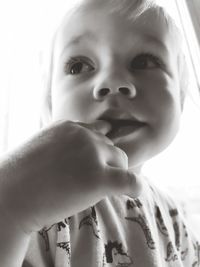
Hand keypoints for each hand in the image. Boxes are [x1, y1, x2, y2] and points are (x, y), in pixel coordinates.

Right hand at [0, 120, 140, 233]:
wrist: (9, 196)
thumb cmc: (20, 177)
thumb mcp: (42, 149)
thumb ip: (64, 146)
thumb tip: (79, 157)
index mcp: (70, 126)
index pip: (99, 132)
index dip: (100, 149)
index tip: (97, 162)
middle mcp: (84, 135)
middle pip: (111, 147)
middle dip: (107, 163)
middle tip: (92, 181)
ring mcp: (92, 154)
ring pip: (121, 161)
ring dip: (115, 174)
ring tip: (96, 189)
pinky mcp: (98, 178)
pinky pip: (130, 180)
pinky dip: (135, 187)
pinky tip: (132, 193)